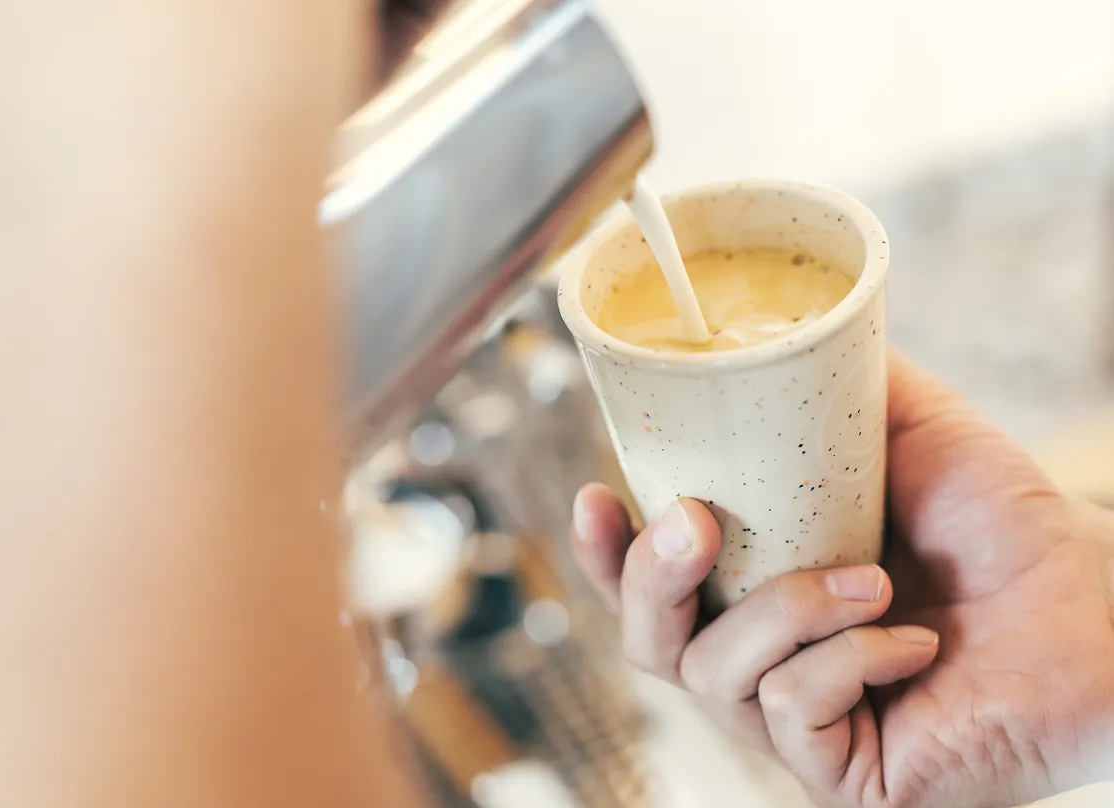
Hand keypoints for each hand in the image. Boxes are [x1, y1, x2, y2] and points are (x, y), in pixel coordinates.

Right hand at [571, 350, 1113, 807]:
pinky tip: (911, 642)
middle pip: (649, 641)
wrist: (1101, 607)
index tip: (597, 493)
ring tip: (870, 577)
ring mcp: (799, 724)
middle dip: (649, 579)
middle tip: (692, 521)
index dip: (604, 552)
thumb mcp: (911, 432)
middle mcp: (765, 660)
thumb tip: (790, 325)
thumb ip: (841, 386)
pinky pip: (792, 716)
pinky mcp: (844, 772)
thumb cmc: (1008, 527)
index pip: (652, 586)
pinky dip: (845, 663)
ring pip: (712, 677)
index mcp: (760, 589)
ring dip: (782, 611)